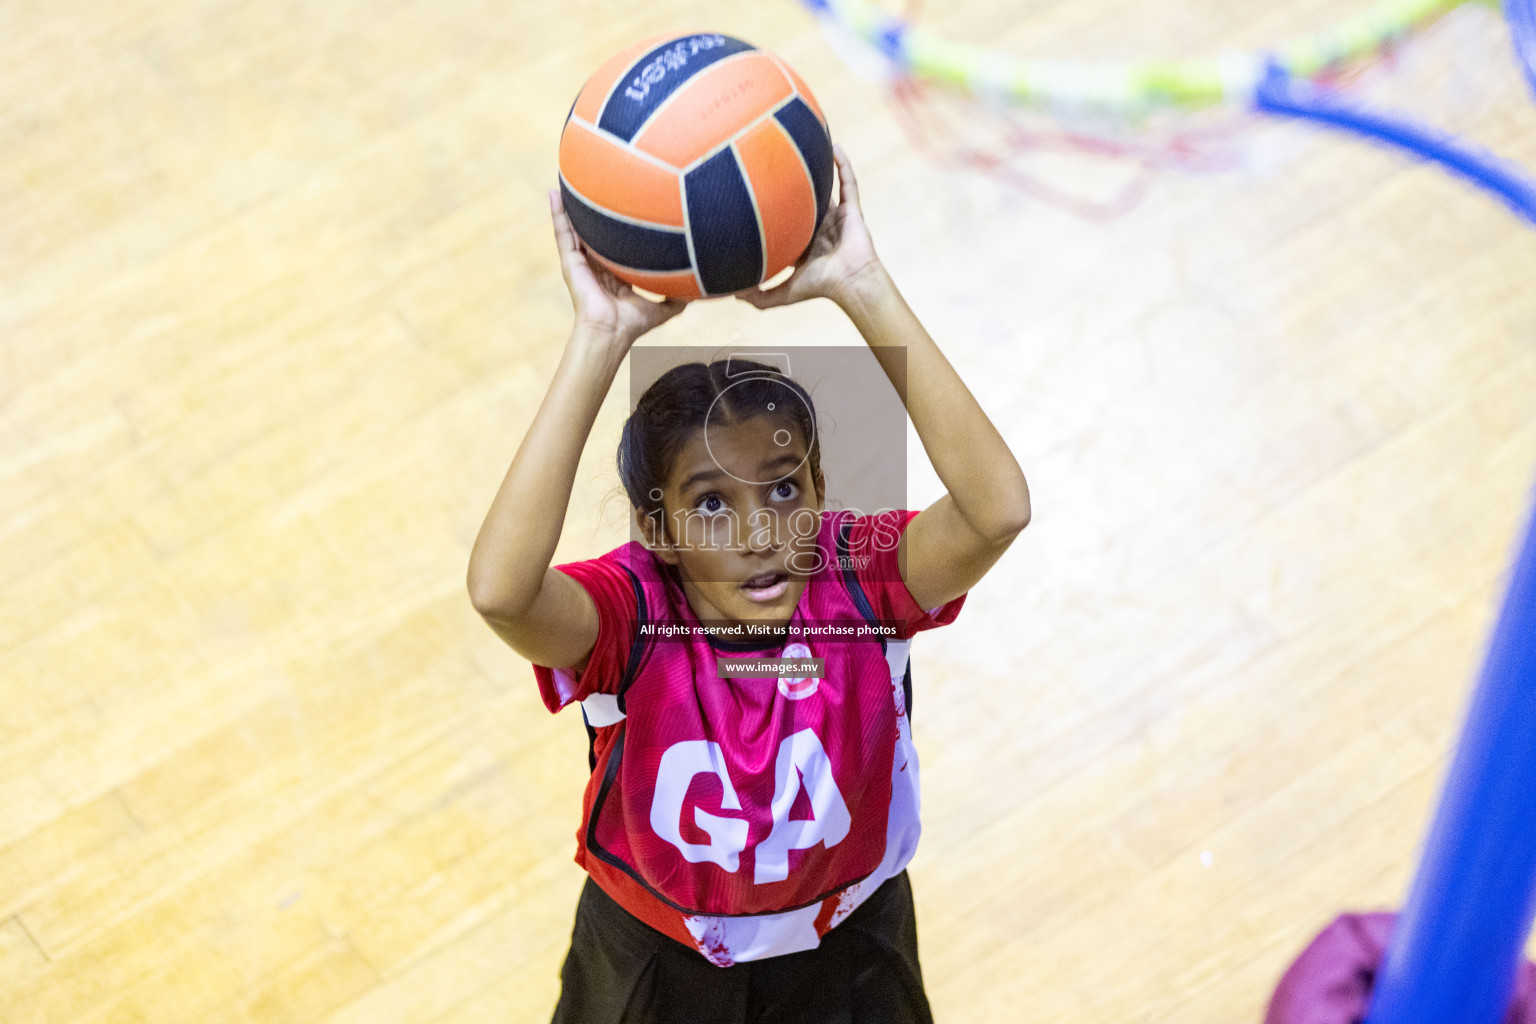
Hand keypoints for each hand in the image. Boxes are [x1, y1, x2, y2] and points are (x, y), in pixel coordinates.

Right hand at [550, 187, 687, 345]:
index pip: (614, 245)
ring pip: (574, 228)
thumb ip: (676, 298)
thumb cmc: (631, 324)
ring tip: (566, 182)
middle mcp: (596, 265)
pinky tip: (553, 193)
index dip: (617, 229)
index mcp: (613, 273)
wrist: (611, 331)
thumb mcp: (662, 309)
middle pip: (592, 232)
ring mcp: (581, 262)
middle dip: (591, 212)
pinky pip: (562, 233)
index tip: (623, 208)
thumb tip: (696, 292)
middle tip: (593, 186)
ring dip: (569, 207)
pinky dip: (557, 213)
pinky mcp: (569, 262)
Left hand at [733, 143, 881, 309]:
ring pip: (827, 186)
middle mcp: (820, 227)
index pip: (786, 222)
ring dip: (820, 167)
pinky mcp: (853, 210)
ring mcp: (837, 217)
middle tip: (775, 161)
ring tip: (807, 145)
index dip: (774, 210)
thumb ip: (760, 297)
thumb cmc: (821, 287)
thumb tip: (732, 296)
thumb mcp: (784, 293)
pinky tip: (835, 146)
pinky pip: (849, 182)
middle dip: (793, 183)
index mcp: (805, 243)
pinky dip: (843, 164)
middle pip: (805, 200)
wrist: (851, 283)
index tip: (755, 194)